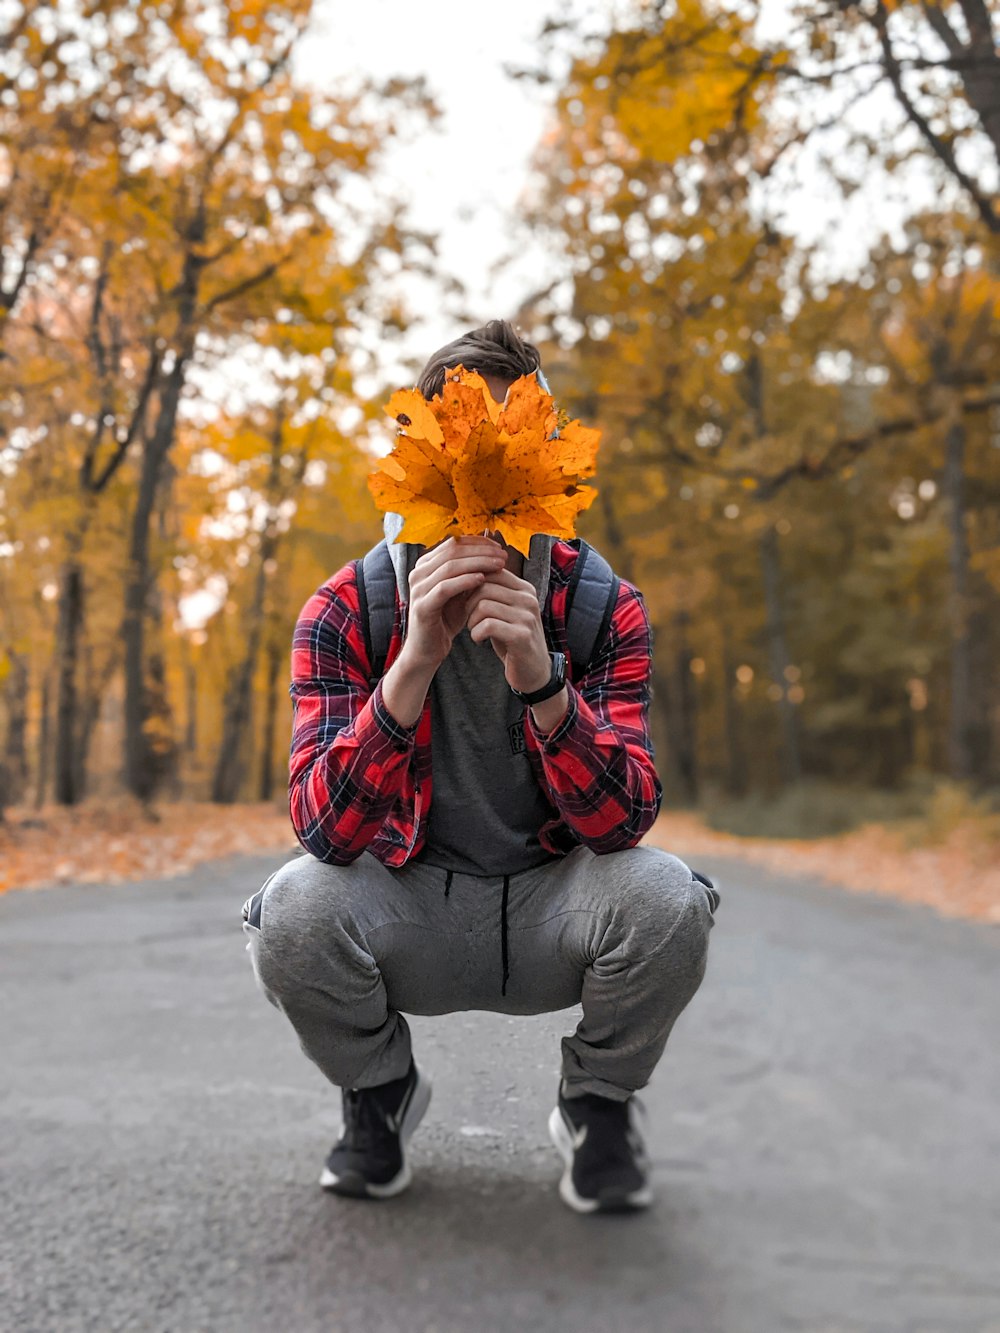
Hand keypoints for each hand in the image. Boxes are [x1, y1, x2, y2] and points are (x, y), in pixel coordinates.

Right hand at [401, 536, 506, 672]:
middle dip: (481, 551)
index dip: (478, 542)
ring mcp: (418, 589)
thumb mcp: (460, 591)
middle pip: (452, 551)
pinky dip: (464, 581)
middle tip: (503, 556)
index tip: (499, 547)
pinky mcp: (422, 606)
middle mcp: (418, 572)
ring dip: (477, 563)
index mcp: (426, 565)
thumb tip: (494, 553)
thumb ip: (471, 573)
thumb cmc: (446, 619)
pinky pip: (445, 588)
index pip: (453, 542)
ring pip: (450, 566)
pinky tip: (482, 580)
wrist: (428, 650)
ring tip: (498, 565)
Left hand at [465, 566, 552, 693]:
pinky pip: (487, 625)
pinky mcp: (521, 635)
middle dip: (468, 603)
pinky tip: (479, 640)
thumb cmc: (513, 639)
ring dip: (471, 620)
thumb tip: (464, 573)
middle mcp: (528, 598)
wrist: (534, 671)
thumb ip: (492, 592)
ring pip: (483, 605)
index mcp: (524, 588)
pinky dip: (476, 633)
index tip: (465, 600)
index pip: (491, 570)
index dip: (471, 584)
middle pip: (483, 586)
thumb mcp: (504, 611)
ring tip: (475, 630)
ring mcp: (526, 616)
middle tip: (469, 618)